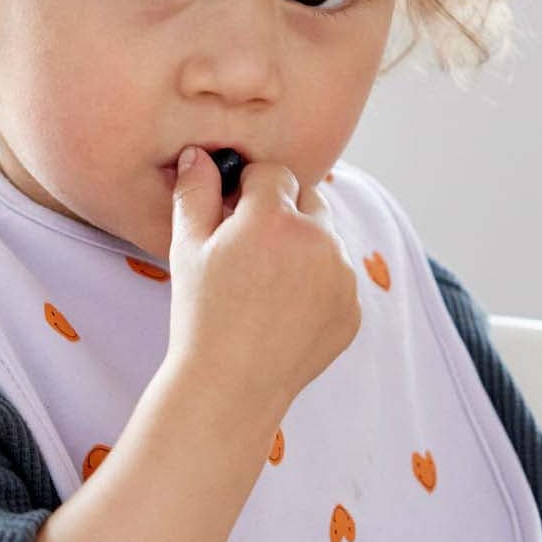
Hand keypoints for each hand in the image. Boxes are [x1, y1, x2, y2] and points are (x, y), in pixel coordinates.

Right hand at [164, 146, 360, 414]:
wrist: (230, 386)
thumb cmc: (201, 315)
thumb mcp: (188, 248)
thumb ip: (196, 192)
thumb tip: (201, 155)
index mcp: (276, 218)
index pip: (274, 173)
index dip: (250, 190)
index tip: (234, 216)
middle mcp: (319, 241)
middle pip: (308, 199)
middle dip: (283, 213)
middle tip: (251, 250)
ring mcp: (343, 278)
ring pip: (326, 240)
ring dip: (304, 248)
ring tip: (266, 287)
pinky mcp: (353, 310)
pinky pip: (338, 280)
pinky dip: (318, 287)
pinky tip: (284, 313)